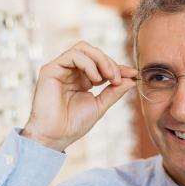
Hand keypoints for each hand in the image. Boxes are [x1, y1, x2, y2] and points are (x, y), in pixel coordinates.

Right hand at [21, 41, 138, 150]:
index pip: (100, 65)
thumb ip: (114, 92)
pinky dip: (88, 63)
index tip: (133, 73)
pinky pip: (73, 55)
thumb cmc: (73, 125)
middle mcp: (70, 72)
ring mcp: (60, 69)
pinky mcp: (50, 69)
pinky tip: (95, 78)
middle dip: (109, 62)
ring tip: (109, 77)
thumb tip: (132, 80)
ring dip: (100, 60)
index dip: (117, 66)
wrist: (55, 136)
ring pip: (83, 48)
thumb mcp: (100, 105)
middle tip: (118, 78)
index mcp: (81, 80)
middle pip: (92, 52)